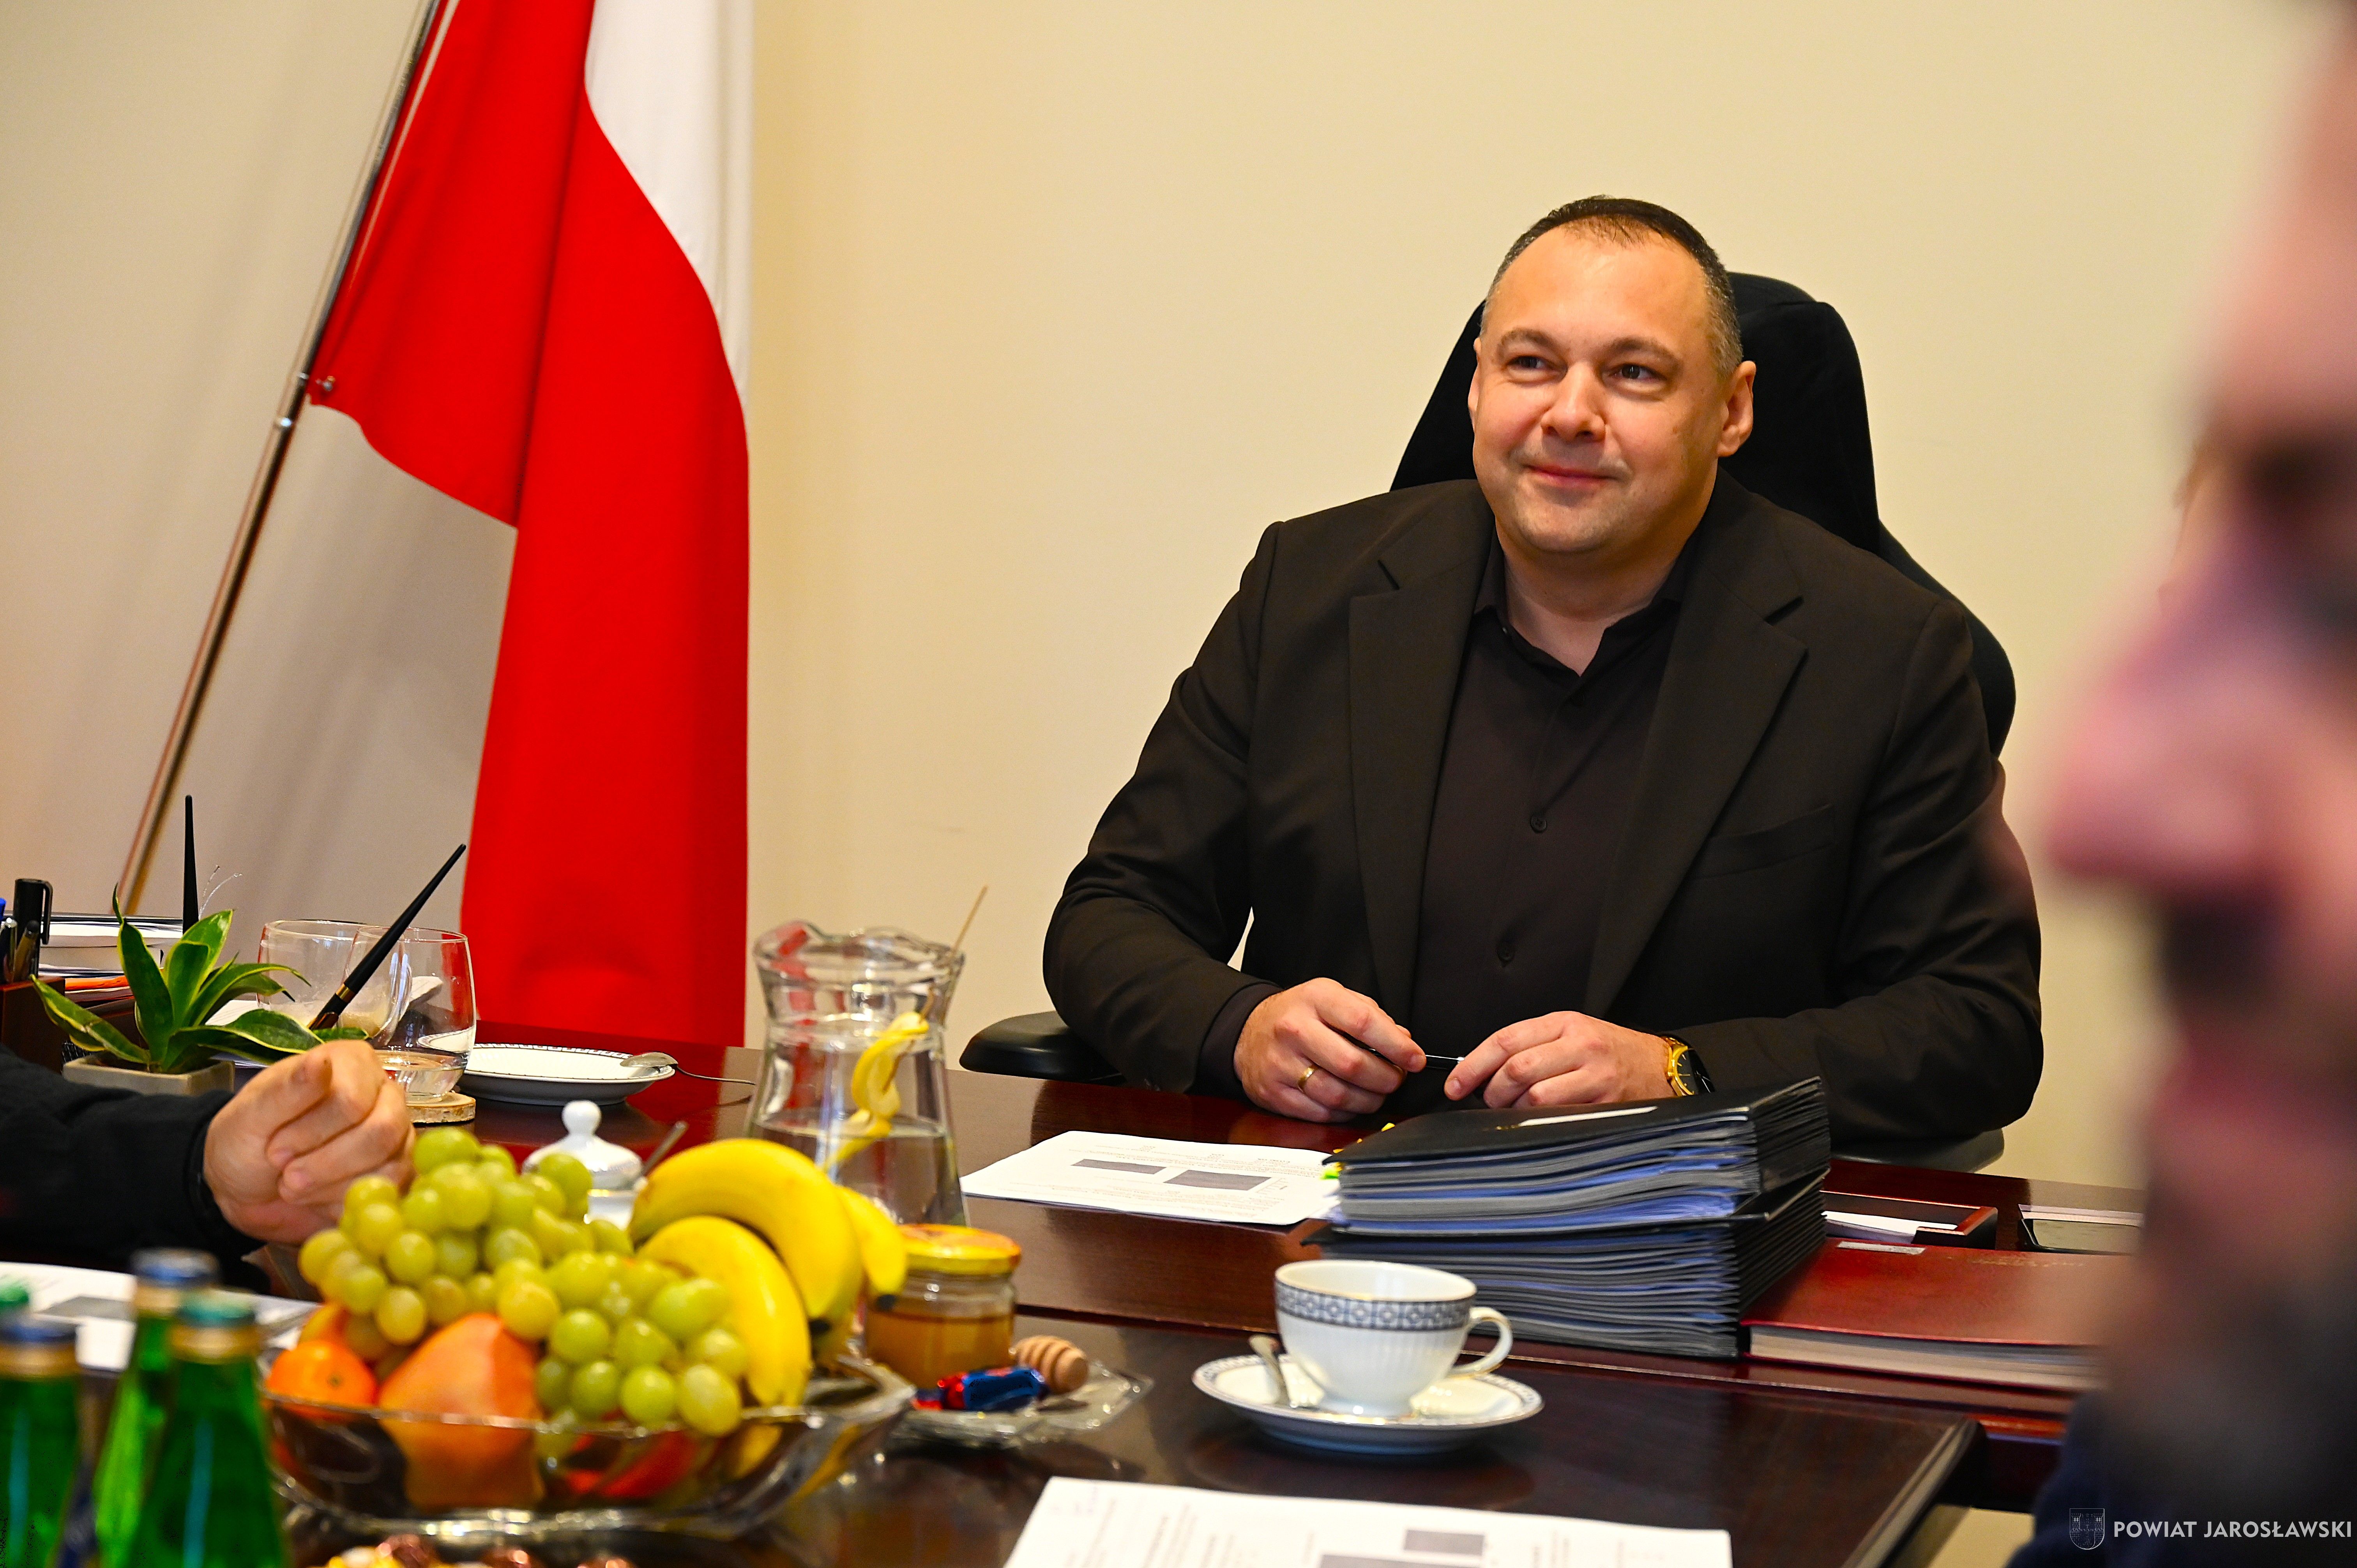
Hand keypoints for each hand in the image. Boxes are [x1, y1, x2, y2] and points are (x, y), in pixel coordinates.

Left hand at [203, 1039, 413, 1241]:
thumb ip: (287, 1090)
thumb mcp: (251, 1117)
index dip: (313, 1132)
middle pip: (381, 1130)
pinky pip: (390, 1191)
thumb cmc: (246, 1142)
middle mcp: (382, 1092)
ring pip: (389, 1163)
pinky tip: (316, 1196)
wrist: (243, 1189)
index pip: (353, 1099)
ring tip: (294, 1186)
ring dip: (331, 1185)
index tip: (274, 1149)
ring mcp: (395, 1133)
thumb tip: (321, 1062)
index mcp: (351, 1064)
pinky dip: (344, 1201)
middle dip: (326, 1163)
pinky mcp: (395, 1170)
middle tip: (286, 1176)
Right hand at [1235, 979, 1423, 1122]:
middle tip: (1396, 1079)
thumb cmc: (1299, 1015)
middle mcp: (1294, 1029)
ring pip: (1338, 1094)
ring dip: (1369, 1100)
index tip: (1415, 1059)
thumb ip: (1370, 1016)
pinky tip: (1351, 1101)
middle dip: (1386, 1078)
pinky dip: (1345, 1112)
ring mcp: (1281, 1063)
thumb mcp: (1333, 999)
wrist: (1247, 1031)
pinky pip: (1320, 1112)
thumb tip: (1404, 1043)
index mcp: (1315, 999)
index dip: (1396, 1046)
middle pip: (1352, 1064)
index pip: (1363, 1022)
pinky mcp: (1273, 1093)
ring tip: (1377, 1093)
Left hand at [1444, 1011, 1670, 1108]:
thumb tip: (1481, 1072)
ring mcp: (1595, 1075)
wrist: (1659, 1067)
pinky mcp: (1606, 1104)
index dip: (1472, 1065)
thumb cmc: (1608, 1052)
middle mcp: (1580, 1044)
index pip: (1505, 1040)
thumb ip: (1531, 1046)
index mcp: (1564, 1023)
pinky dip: (1538, 1122)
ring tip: (1514, 1111)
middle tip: (1489, 1101)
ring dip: (1513, 1110)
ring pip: (1535, 1096)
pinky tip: (1536, 1121)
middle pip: (1516, 1069)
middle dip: (1492, 1092)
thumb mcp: (1571, 1034)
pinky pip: (1559, 1116)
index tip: (1454, 1085)